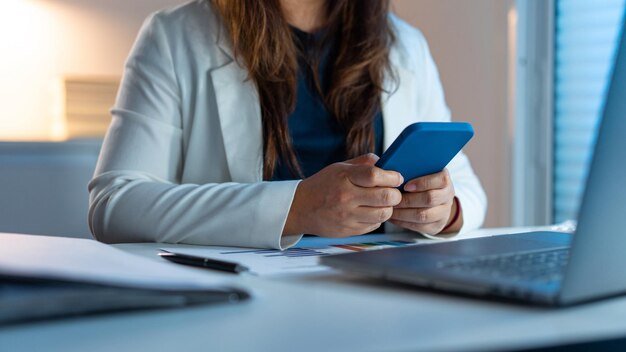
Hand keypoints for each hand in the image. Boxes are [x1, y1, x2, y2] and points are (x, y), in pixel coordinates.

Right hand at [283, 154, 403, 237]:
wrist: (300, 208)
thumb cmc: (322, 185)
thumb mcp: (339, 167)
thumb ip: (363, 163)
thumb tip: (386, 162)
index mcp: (344, 177)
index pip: (375, 175)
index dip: (392, 177)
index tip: (397, 177)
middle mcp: (346, 197)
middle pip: (384, 197)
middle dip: (395, 194)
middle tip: (393, 192)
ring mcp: (347, 216)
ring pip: (383, 214)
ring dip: (388, 208)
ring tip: (382, 203)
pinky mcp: (349, 230)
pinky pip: (374, 225)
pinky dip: (377, 218)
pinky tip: (370, 212)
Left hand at [389, 169, 461, 234]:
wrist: (434, 201)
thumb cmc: (420, 182)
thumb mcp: (420, 172)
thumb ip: (411, 169)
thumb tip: (391, 167)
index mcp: (444, 179)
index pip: (440, 180)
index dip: (422, 183)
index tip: (406, 186)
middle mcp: (448, 196)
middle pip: (430, 199)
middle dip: (408, 200)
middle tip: (392, 199)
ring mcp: (444, 213)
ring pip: (424, 215)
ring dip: (403, 213)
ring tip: (390, 209)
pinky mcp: (437, 226)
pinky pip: (420, 227)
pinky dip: (404, 222)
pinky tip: (393, 217)